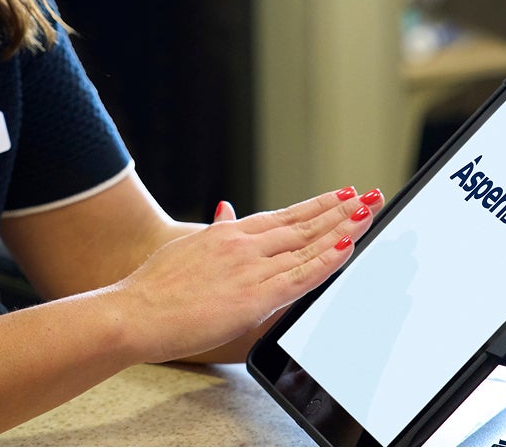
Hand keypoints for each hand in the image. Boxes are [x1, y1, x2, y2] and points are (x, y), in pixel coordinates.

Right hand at [110, 186, 383, 363]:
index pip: (283, 216)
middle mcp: (244, 244)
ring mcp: (250, 268)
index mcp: (229, 234)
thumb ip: (214, 231)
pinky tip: (345, 249)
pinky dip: (326, 261)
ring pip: (306, 245)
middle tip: (368, 198)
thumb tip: (226, 210)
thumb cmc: (156, 286)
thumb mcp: (187, 247)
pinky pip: (300, 277)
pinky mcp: (254, 297)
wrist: (137, 310)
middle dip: (338, 212)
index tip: (340, 195)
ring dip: (341, 230)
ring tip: (367, 215)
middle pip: (302, 225)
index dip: (315, 206)